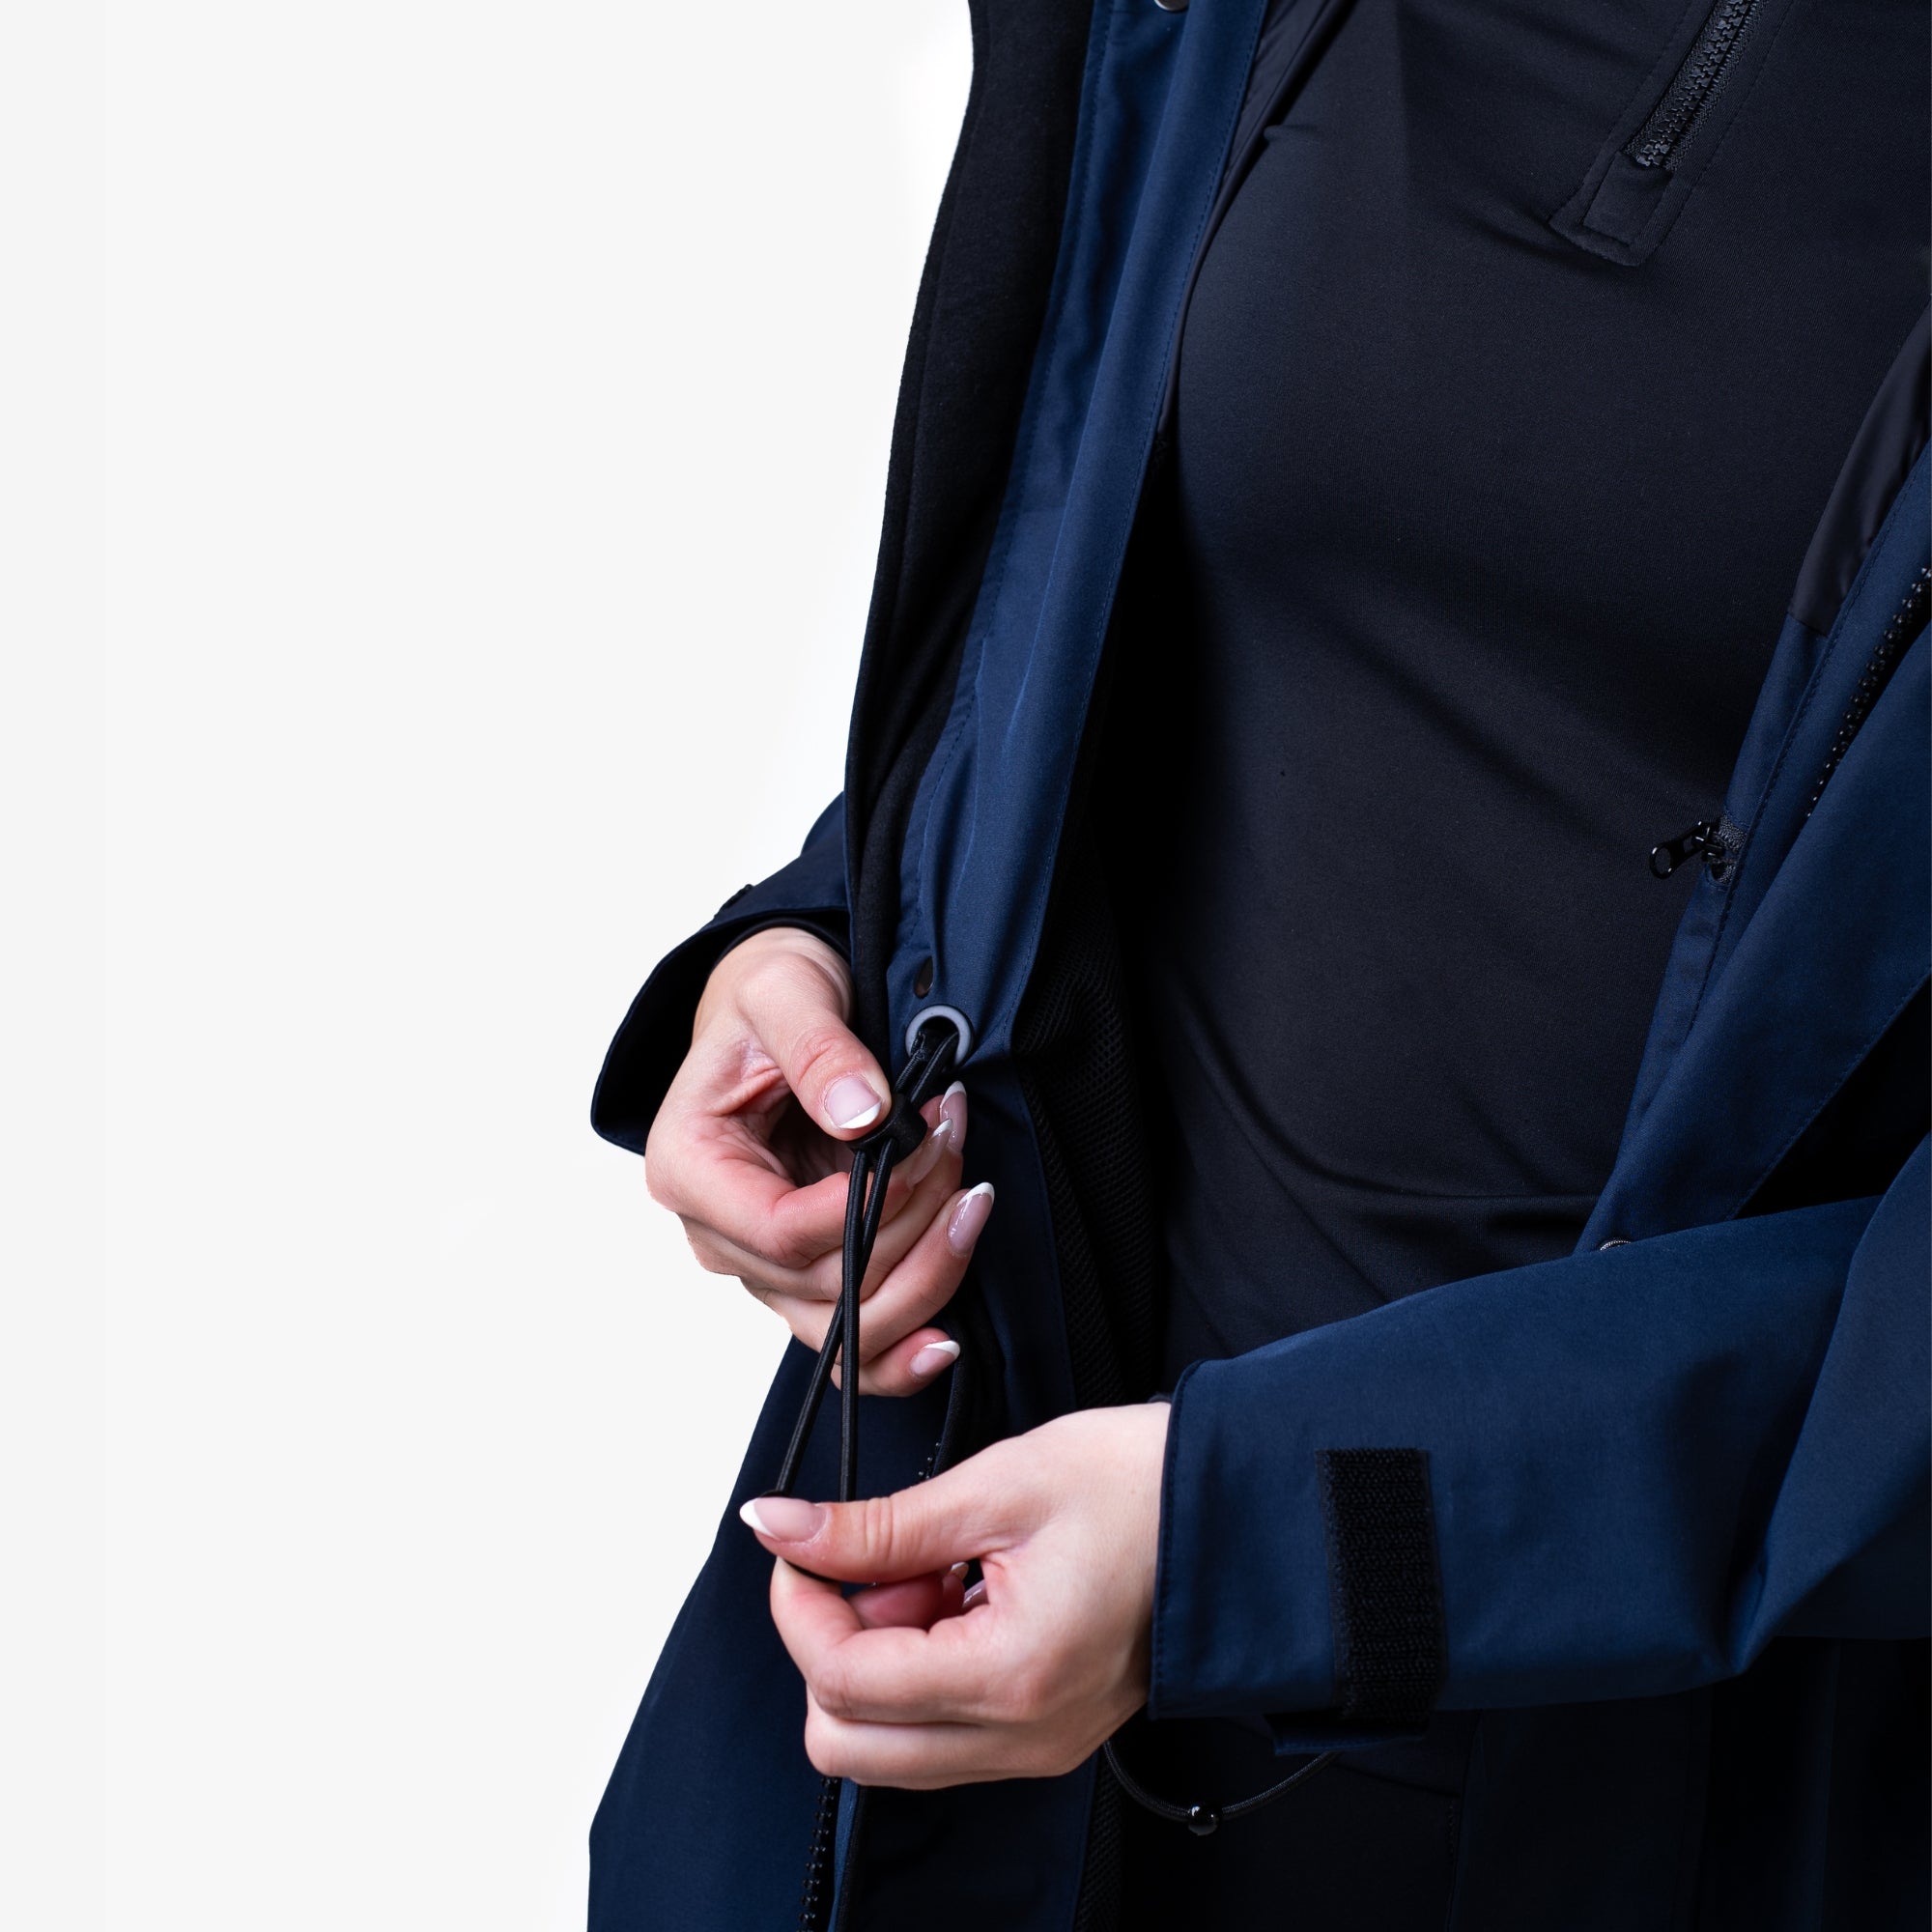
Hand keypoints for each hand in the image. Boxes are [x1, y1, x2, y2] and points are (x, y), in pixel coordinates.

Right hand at [645, 925, 994, 1394]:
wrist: (777, 1011)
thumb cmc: (769, 999)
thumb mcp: (785, 991)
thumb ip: (819, 1048)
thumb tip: (863, 1114)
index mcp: (690, 1167)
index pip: (780, 1230)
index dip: (865, 1207)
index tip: (920, 1146)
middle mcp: (718, 1233)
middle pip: (826, 1283)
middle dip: (913, 1218)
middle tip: (955, 1138)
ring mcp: (764, 1266)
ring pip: (848, 1327)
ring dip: (928, 1270)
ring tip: (971, 1196)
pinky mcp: (808, 1278)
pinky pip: (853, 1345)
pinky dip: (903, 1351)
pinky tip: (947, 1338)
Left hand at [740, 1403, 1169, 1786]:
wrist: (1233, 1507)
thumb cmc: (1139, 1487)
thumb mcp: (995, 1486)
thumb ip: (875, 1525)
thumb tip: (780, 1528)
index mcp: (1012, 1677)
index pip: (843, 1683)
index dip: (800, 1605)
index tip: (806, 1544)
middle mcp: (1022, 1738)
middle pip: (847, 1742)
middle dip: (833, 1645)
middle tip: (877, 1563)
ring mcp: (1035, 1747)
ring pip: (886, 1745)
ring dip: (879, 1657)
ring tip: (936, 1571)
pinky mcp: (1042, 1734)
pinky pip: (939, 1732)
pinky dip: (922, 1666)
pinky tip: (962, 1594)